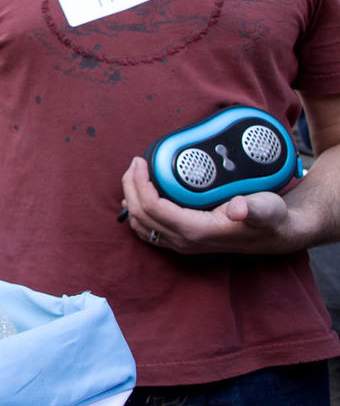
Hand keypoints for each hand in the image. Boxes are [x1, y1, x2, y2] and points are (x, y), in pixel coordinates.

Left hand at [119, 156, 291, 254]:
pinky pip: (150, 230)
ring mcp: (181, 244)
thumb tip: (238, 209)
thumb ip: (254, 209)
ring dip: (132, 199)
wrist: (275, 234)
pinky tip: (139, 197)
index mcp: (196, 231)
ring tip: (134, 175)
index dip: (140, 183)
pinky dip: (139, 212)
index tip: (140, 161)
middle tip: (135, 162)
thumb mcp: (267, 208)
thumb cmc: (270, 218)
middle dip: (131, 187)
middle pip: (141, 215)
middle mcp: (184, 241)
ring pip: (141, 225)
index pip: (153, 208)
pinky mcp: (182, 241)